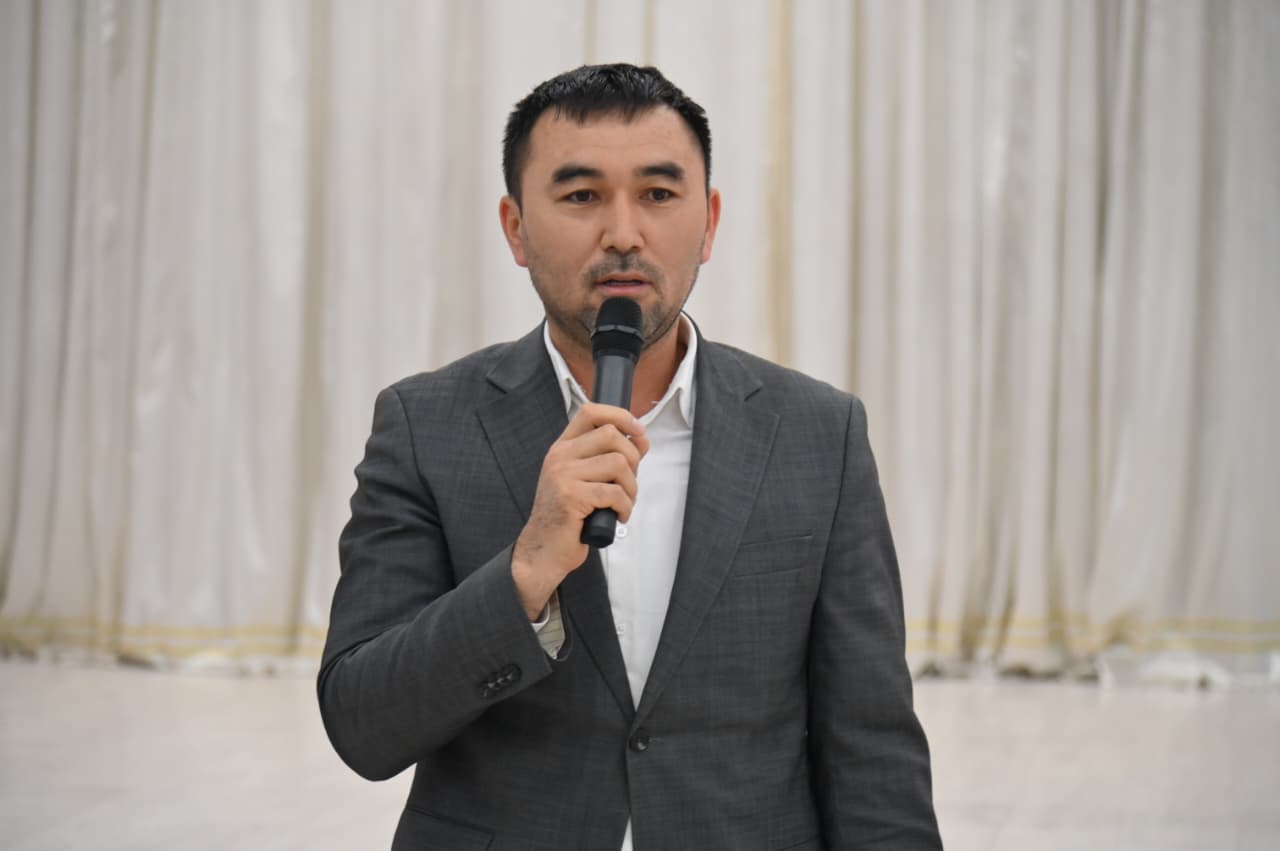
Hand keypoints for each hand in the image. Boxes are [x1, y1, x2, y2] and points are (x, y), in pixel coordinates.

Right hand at [511, 403, 648, 618]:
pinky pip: (614, 492)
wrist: (543, 550)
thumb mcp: (585, 480)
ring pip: (618, 464)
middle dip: (633, 459)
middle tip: (629, 482)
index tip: (638, 431)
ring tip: (624, 503)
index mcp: (563, 448)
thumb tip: (640, 439)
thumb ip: (608, 458)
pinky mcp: (571, 497)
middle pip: (612, 435)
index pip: (591, 412)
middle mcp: (560, 456)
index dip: (620, 415)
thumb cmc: (568, 517)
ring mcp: (563, 475)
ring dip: (631, 487)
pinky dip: (625, 506)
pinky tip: (618, 516)